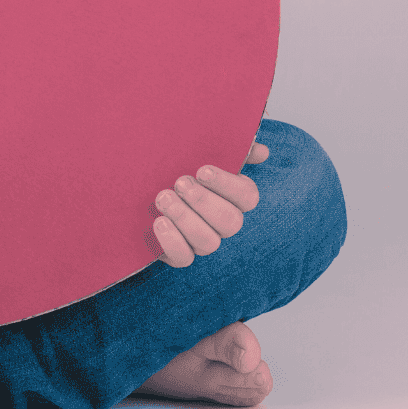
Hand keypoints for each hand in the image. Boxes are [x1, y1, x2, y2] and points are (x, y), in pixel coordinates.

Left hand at [151, 141, 268, 268]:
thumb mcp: (200, 154)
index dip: (228, 185)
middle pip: (230, 221)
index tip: (202, 170)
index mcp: (234, 197)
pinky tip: (159, 222)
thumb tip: (262, 151)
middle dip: (204, 201)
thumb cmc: (180, 169)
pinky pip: (184, 258)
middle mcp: (223, 223)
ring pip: (208, 241)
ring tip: (163, 198)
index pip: (247, 196)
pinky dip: (172, 241)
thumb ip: (232, 150)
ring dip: (185, 218)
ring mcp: (203, 241)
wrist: (145, 191)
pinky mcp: (180, 255)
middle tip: (180, 183)